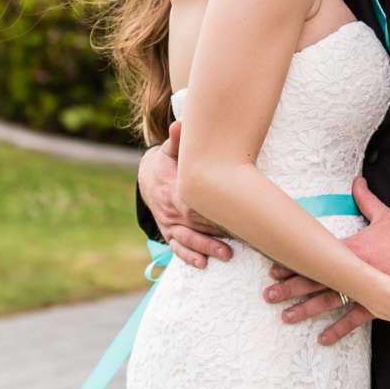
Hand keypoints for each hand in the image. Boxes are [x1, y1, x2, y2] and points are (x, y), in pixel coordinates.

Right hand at [140, 121, 232, 268]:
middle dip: (217, 233)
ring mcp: (169, 223)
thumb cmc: (168, 161)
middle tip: (241, 240)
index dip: (213, 210)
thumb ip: (178, 140)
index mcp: (174, 189)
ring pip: (187, 238)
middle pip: (195, 224)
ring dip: (206, 247)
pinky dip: (188, 256)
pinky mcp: (169, 232)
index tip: (233, 215)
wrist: (148, 177)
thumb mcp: (171, 149)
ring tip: (225, 255)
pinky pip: (177, 247)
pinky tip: (202, 264)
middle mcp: (171, 209)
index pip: (194, 202)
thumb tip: (180, 124)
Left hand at [265, 178, 389, 341]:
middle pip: (315, 279)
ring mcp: (364, 289)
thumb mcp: (386, 216)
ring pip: (328, 300)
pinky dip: (338, 330)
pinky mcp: (378, 303)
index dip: (294, 263)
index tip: (274, 269)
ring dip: (305, 309)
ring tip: (286, 316)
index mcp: (352, 249)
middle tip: (268, 295)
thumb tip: (357, 181)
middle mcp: (354, 270)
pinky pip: (354, 319)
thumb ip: (367, 200)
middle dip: (290, 288)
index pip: (316, 256)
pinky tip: (323, 339)